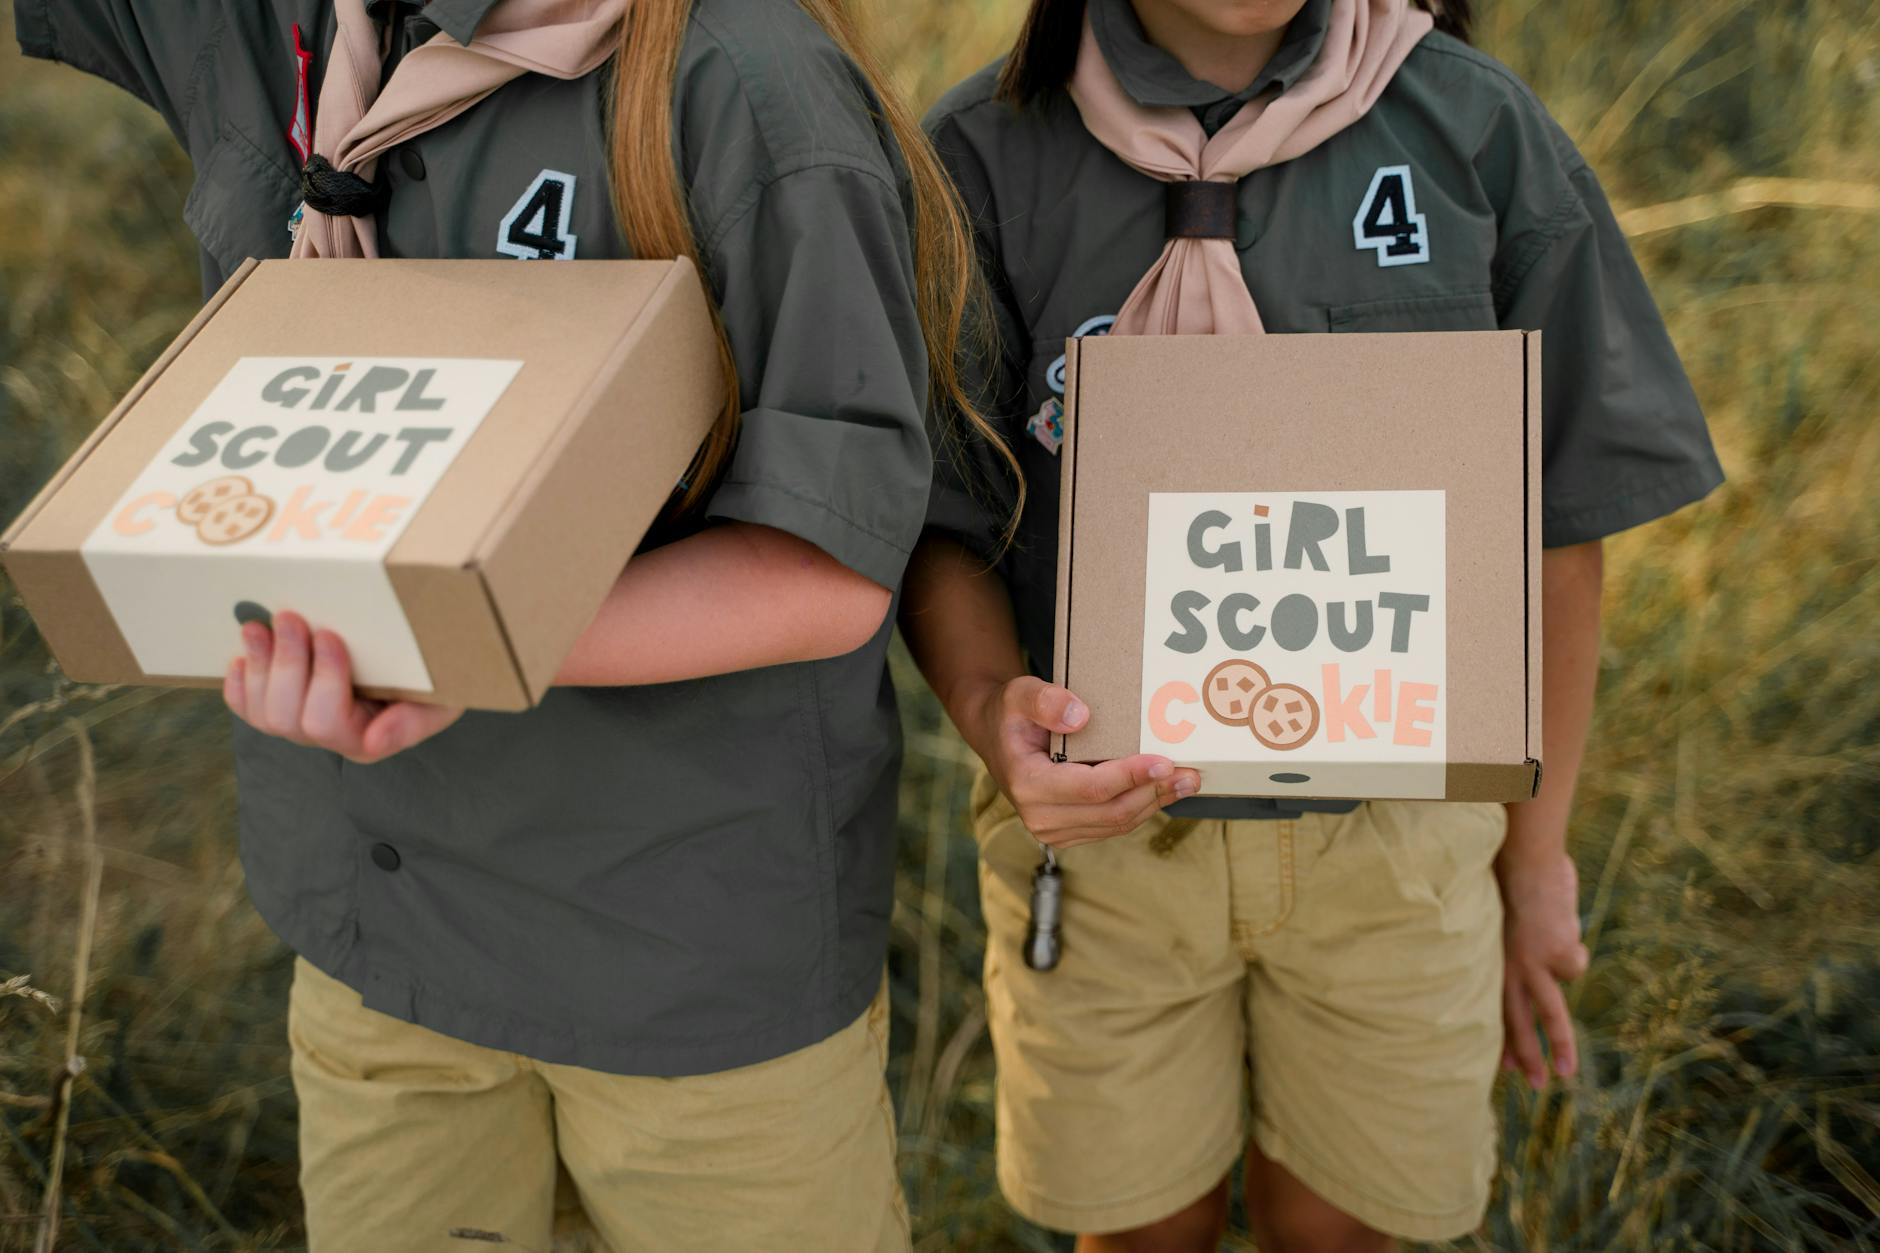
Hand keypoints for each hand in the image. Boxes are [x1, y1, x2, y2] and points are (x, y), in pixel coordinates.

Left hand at [223, 611, 464, 763]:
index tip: (331, 634)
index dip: (322, 678)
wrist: (430, 663)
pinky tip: (240, 659)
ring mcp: (303, 725)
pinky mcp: (284, 707)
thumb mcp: (442, 697)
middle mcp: (331, 738)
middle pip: (287, 716)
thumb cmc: (439, 676)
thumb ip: (413, 721)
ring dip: (258, 665)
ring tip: (259, 626)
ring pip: (263, 712)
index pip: (326, 722)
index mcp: (367, 738)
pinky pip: (248, 710)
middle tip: (290, 616)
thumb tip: (373, 741)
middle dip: (285, 663)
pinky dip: (239, 685)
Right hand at [960, 675, 1200, 848]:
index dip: (1131, 776)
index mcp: (1028, 784)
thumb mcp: (1019, 693)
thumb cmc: (1011, 713)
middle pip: (1111, 812)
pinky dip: (1142, 808)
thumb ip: (1044, 700)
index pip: (1090, 788)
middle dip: (1154, 793)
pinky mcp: (1069, 833)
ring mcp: (1054, 830)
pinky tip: (1164, 790)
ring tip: (1187, 781)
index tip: (1164, 762)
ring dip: (1155, 803)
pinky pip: (1113, 825)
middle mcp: (1040, 817)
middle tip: (1190, 774)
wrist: (997, 736)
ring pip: (1117, 823)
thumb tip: (1080, 716)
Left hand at [1497, 847, 1589, 1088]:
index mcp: (1492, 961)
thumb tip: (1536, 957)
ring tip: (1566, 1074)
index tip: (1504, 1068)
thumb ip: (1515, 943)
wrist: (1524, 860)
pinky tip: (1561, 924)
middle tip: (1534, 1086)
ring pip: (1549, 1014)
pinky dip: (1573, 945)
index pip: (1495, 1008)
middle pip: (1518, 1022)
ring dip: (1560, 1046)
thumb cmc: (1511, 879)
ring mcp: (1535, 966)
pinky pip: (1574, 963)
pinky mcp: (1559, 957)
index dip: (1502, 1037)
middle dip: (1527, 1056)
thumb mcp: (1504, 917)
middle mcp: (1509, 969)